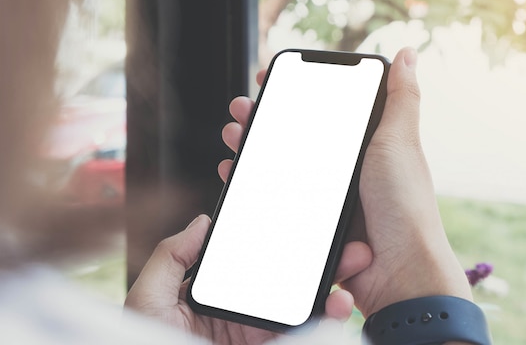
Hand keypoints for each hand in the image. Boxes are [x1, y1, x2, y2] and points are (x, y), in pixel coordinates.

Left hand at [125, 215, 371, 344]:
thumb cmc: (145, 341)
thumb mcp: (149, 295)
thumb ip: (171, 256)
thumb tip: (202, 221)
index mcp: (215, 291)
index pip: (251, 259)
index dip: (279, 239)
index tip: (302, 220)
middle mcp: (240, 310)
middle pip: (287, 278)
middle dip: (318, 259)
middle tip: (343, 241)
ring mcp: (257, 331)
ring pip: (303, 303)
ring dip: (332, 283)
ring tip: (351, 263)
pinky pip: (302, 331)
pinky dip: (328, 317)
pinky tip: (339, 302)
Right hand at [220, 48, 471, 319]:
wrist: (398, 270)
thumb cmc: (405, 205)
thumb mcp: (400, 142)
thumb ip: (400, 99)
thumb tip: (406, 55)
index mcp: (363, 148)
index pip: (321, 112)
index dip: (293, 96)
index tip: (268, 82)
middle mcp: (344, 171)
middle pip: (294, 139)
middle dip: (263, 122)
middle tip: (240, 112)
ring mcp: (327, 200)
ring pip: (279, 169)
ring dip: (252, 151)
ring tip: (233, 138)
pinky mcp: (313, 226)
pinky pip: (275, 202)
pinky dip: (253, 187)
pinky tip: (234, 175)